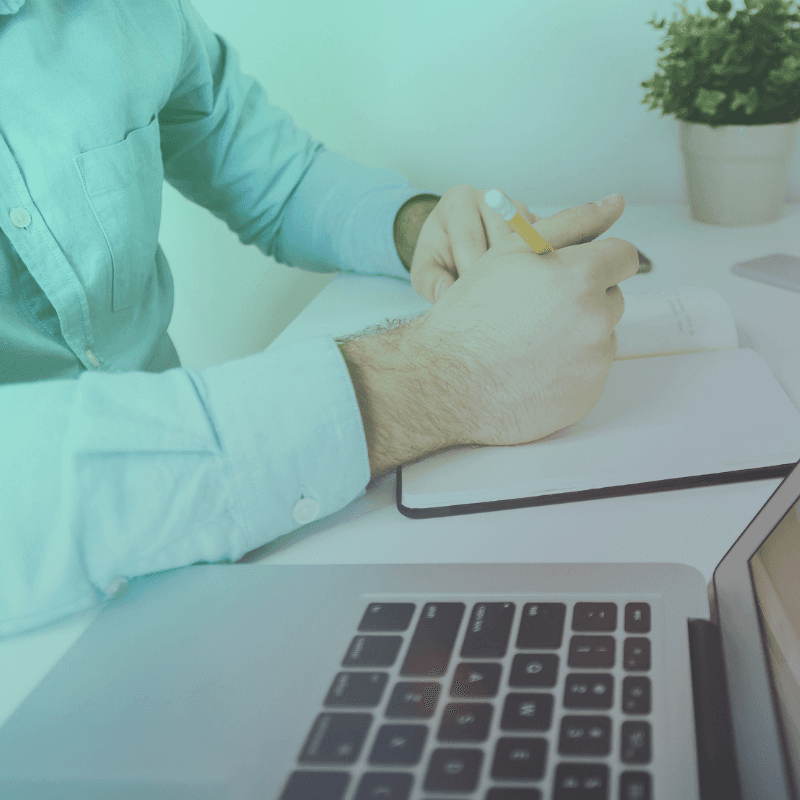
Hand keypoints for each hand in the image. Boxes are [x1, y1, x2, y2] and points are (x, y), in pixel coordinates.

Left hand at [404, 184, 623, 303]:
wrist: (458, 243)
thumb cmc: (440, 257)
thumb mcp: (425, 270)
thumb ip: (429, 281)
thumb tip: (444, 294)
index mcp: (458, 201)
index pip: (470, 242)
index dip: (471, 279)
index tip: (469, 308)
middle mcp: (493, 197)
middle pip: (505, 243)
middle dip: (500, 280)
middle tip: (496, 311)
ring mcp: (521, 208)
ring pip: (532, 246)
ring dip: (526, 277)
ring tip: (516, 306)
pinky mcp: (544, 223)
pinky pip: (551, 248)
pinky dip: (544, 272)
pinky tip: (536, 296)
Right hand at [414, 228, 637, 446]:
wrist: (447, 382)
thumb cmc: (472, 315)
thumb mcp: (511, 252)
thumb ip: (570, 223)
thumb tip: (615, 202)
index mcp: (580, 277)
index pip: (624, 256)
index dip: (598, 261)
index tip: (575, 272)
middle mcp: (594, 320)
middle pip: (613, 298)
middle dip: (585, 299)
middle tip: (538, 310)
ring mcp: (593, 363)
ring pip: (602, 337)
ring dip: (578, 335)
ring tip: (531, 342)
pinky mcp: (587, 396)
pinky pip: (591, 373)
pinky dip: (570, 370)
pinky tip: (534, 369)